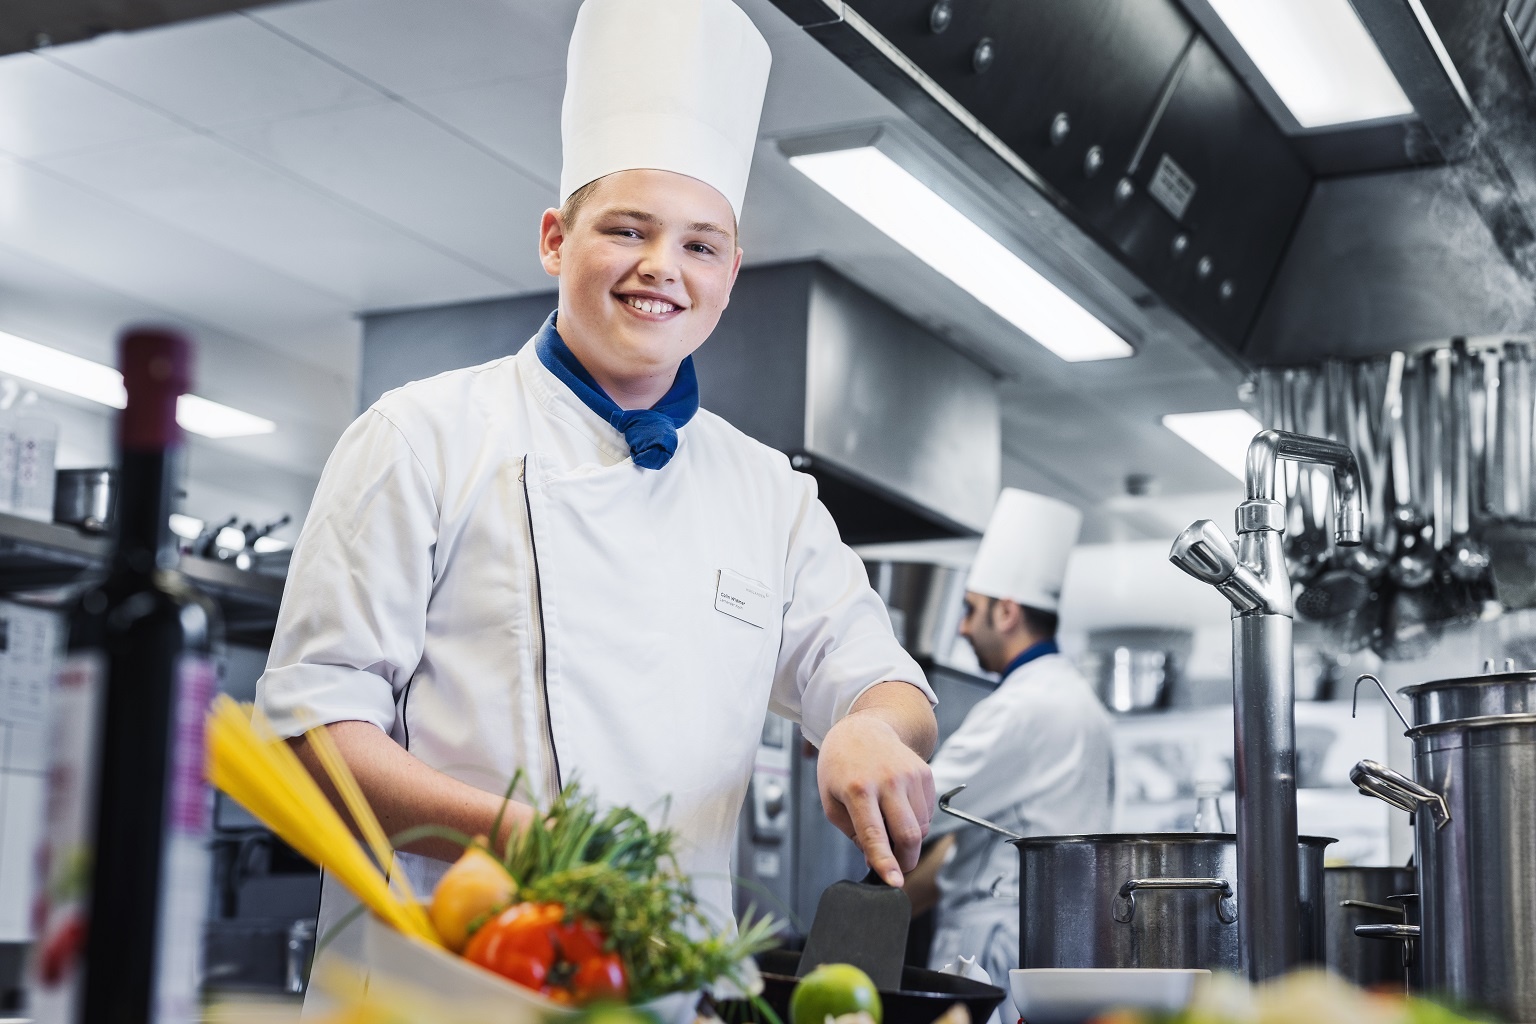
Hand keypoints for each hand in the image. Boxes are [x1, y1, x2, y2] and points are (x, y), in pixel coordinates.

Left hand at [816, 710, 936, 886]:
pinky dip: (916, 820)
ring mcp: (910, 775)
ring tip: (889, 822)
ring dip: (909, 838)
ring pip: (921, 826)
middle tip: (898, 868)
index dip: (885, 862)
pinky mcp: (925, 773)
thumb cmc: (841, 766)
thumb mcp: (831, 799)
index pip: (874, 834)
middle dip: (906, 860)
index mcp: (858, 789)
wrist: (863, 729)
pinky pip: (928, 812)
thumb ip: (851, 832)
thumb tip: (875, 858)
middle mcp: (888, 781)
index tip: (895, 883)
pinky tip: (898, 806)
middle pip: (909, 834)